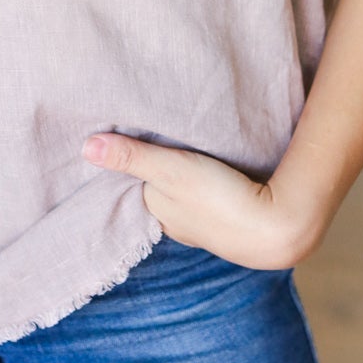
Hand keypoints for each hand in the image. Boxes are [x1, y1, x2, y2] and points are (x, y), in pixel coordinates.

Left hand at [81, 132, 307, 270]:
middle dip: (146, 170)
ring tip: (170, 148)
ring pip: (178, 194)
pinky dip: (199, 182)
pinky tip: (205, 168)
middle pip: (153, 190)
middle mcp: (174, 223)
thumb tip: (85, 147)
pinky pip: (204, 196)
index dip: (120, 166)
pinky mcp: (229, 216)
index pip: (128, 187)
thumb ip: (132, 156)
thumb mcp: (170, 170)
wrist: (278, 227)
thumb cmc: (220, 199)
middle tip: (137, 135)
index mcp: (156, 213)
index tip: (110, 141)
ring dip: (175, 175)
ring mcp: (202, 224)